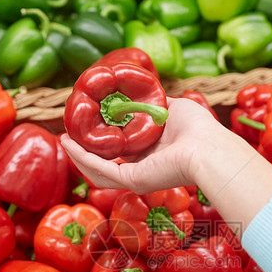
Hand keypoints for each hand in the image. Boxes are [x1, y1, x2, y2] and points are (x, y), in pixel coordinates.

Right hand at [60, 97, 247, 194]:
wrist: (207, 147)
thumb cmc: (197, 128)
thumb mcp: (170, 107)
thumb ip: (151, 102)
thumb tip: (137, 91)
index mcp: (151, 154)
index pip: (121, 149)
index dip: (102, 137)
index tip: (86, 123)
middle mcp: (142, 168)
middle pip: (106, 162)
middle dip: (84, 149)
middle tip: (68, 133)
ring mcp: (136, 177)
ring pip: (98, 170)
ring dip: (78, 156)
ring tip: (63, 139)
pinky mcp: (133, 180)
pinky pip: (101, 170)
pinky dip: (84, 158)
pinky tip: (70, 144)